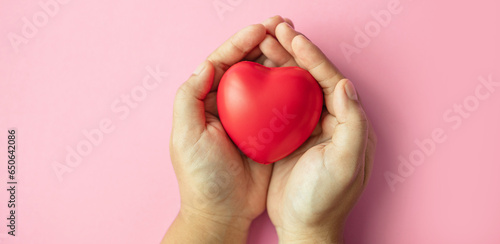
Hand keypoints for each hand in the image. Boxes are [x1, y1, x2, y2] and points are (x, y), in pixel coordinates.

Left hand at [163, 17, 291, 243]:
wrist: (223, 212)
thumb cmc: (201, 177)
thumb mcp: (185, 136)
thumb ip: (189, 98)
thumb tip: (206, 64)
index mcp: (205, 102)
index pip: (222, 63)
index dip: (239, 43)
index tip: (260, 28)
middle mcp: (228, 105)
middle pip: (245, 67)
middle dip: (262, 44)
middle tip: (282, 25)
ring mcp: (250, 118)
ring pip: (265, 81)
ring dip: (278, 60)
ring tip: (295, 42)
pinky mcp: (268, 132)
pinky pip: (280, 104)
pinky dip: (290, 88)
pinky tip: (302, 76)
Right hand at [259, 18, 376, 242]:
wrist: (303, 226)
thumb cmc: (325, 199)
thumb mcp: (344, 164)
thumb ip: (351, 124)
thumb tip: (346, 85)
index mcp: (346, 122)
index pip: (330, 80)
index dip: (313, 57)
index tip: (294, 38)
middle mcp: (329, 119)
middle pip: (311, 77)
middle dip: (294, 52)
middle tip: (275, 29)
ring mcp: (307, 126)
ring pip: (293, 86)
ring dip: (280, 63)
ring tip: (263, 43)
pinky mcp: (289, 136)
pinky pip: (278, 103)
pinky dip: (268, 85)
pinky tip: (254, 74)